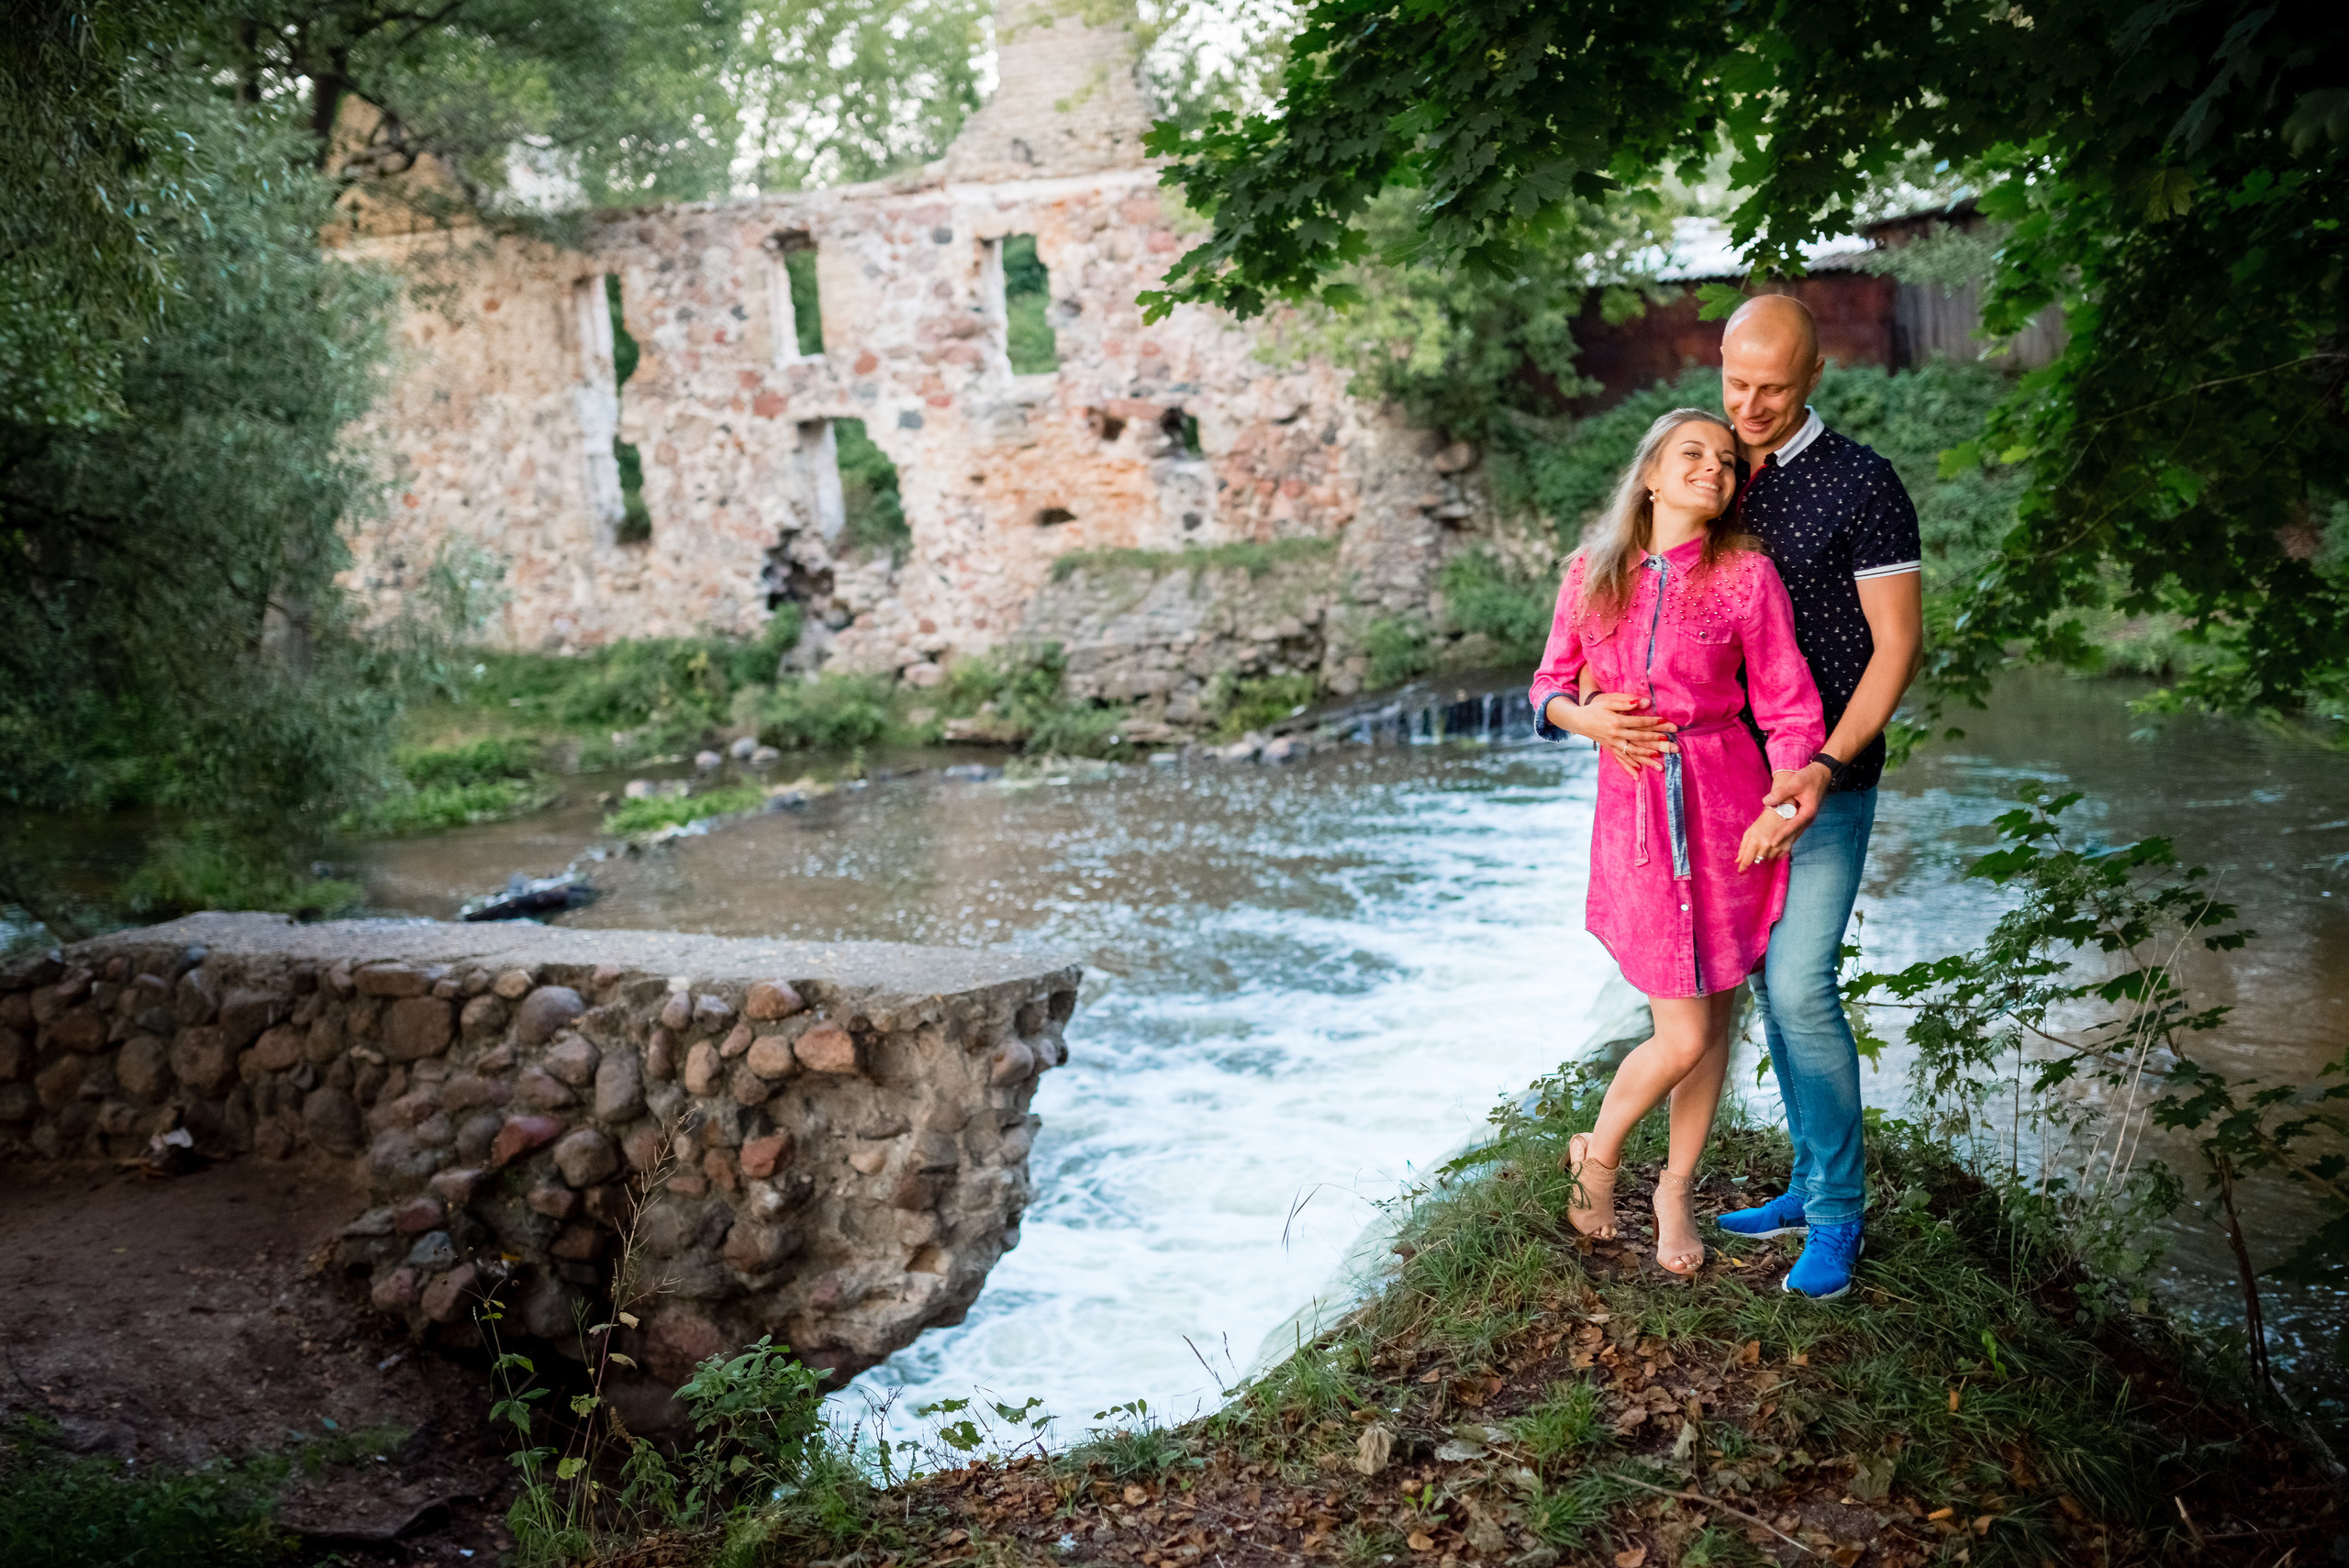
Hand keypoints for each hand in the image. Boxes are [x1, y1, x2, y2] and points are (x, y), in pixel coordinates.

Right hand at [1547, 692, 1676, 776]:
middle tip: (1670, 742)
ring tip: (1659, 760)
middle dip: (1655, 740)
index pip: (1639, 722)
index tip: (1666, 721)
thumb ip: (1625, 702)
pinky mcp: (1610, 749)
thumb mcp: (1608, 702)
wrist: (1578, 720)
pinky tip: (1638, 774)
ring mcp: (1612, 744)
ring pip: (1632, 752)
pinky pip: (1621, 760)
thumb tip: (1643, 702)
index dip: (1653, 722)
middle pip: (1639, 738)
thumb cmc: (1595, 709)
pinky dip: (1629, 767)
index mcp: (1616, 721)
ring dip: (1646, 757)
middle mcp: (1615, 735)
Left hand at [1737, 769, 1816, 869]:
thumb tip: (1766, 801)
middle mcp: (1808, 818)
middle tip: (1768, 852)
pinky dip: (1786, 835)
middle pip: (1794, 834)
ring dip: (1784, 841)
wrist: (1821, 774)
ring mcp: (1806, 818)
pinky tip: (1778, 841)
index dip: (1782, 834)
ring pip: (1794, 833)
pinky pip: (1794, 829)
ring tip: (1771, 851)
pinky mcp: (1802, 817)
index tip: (1772, 842)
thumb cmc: (1809, 777)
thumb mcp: (1795, 783)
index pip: (1793, 826)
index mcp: (1808, 812)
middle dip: (1781, 843)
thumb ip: (1781, 793)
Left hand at [1737, 801, 1798, 869]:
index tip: (1740, 872)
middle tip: (1758, 847)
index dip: (1743, 867)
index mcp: (1755, 840)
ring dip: (1765, 855)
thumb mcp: (1750, 831)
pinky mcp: (1787, 848)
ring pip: (1768, 859)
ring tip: (1767, 843)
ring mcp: (1777, 847)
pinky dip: (1775, 853)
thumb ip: (1743, 847)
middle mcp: (1766, 845)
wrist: (1783, 812)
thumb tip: (1738, 861)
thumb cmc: (1764, 821)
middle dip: (1756, 857)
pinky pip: (1778, 857)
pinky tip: (1774, 844)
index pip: (1747, 859)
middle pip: (1758, 861)